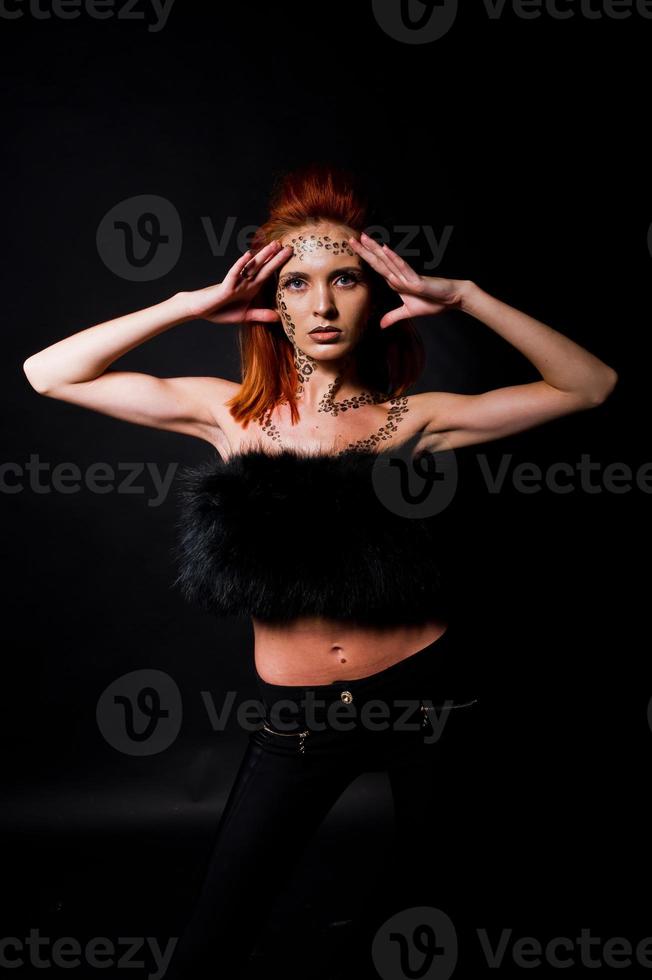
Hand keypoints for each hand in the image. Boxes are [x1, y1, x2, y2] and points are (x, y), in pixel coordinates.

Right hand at [181, 240, 291, 323]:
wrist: (201, 310)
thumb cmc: (221, 310)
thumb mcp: (245, 316)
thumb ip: (261, 315)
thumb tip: (278, 317)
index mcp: (251, 288)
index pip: (268, 274)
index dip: (278, 265)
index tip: (290, 256)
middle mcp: (245, 282)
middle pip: (263, 267)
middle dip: (274, 257)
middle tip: (287, 245)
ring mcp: (235, 283)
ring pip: (251, 267)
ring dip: (261, 256)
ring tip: (272, 246)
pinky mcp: (225, 287)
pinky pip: (234, 274)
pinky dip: (240, 265)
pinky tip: (248, 255)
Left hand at [349, 231, 468, 328]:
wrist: (451, 299)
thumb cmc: (433, 302)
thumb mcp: (408, 312)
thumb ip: (393, 316)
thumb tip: (381, 325)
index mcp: (396, 282)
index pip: (377, 268)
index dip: (365, 258)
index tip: (353, 248)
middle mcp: (399, 276)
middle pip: (378, 262)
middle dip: (365, 250)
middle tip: (351, 238)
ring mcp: (407, 277)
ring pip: (388, 261)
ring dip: (376, 250)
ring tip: (365, 238)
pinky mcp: (417, 280)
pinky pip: (404, 268)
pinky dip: (394, 259)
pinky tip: (386, 250)